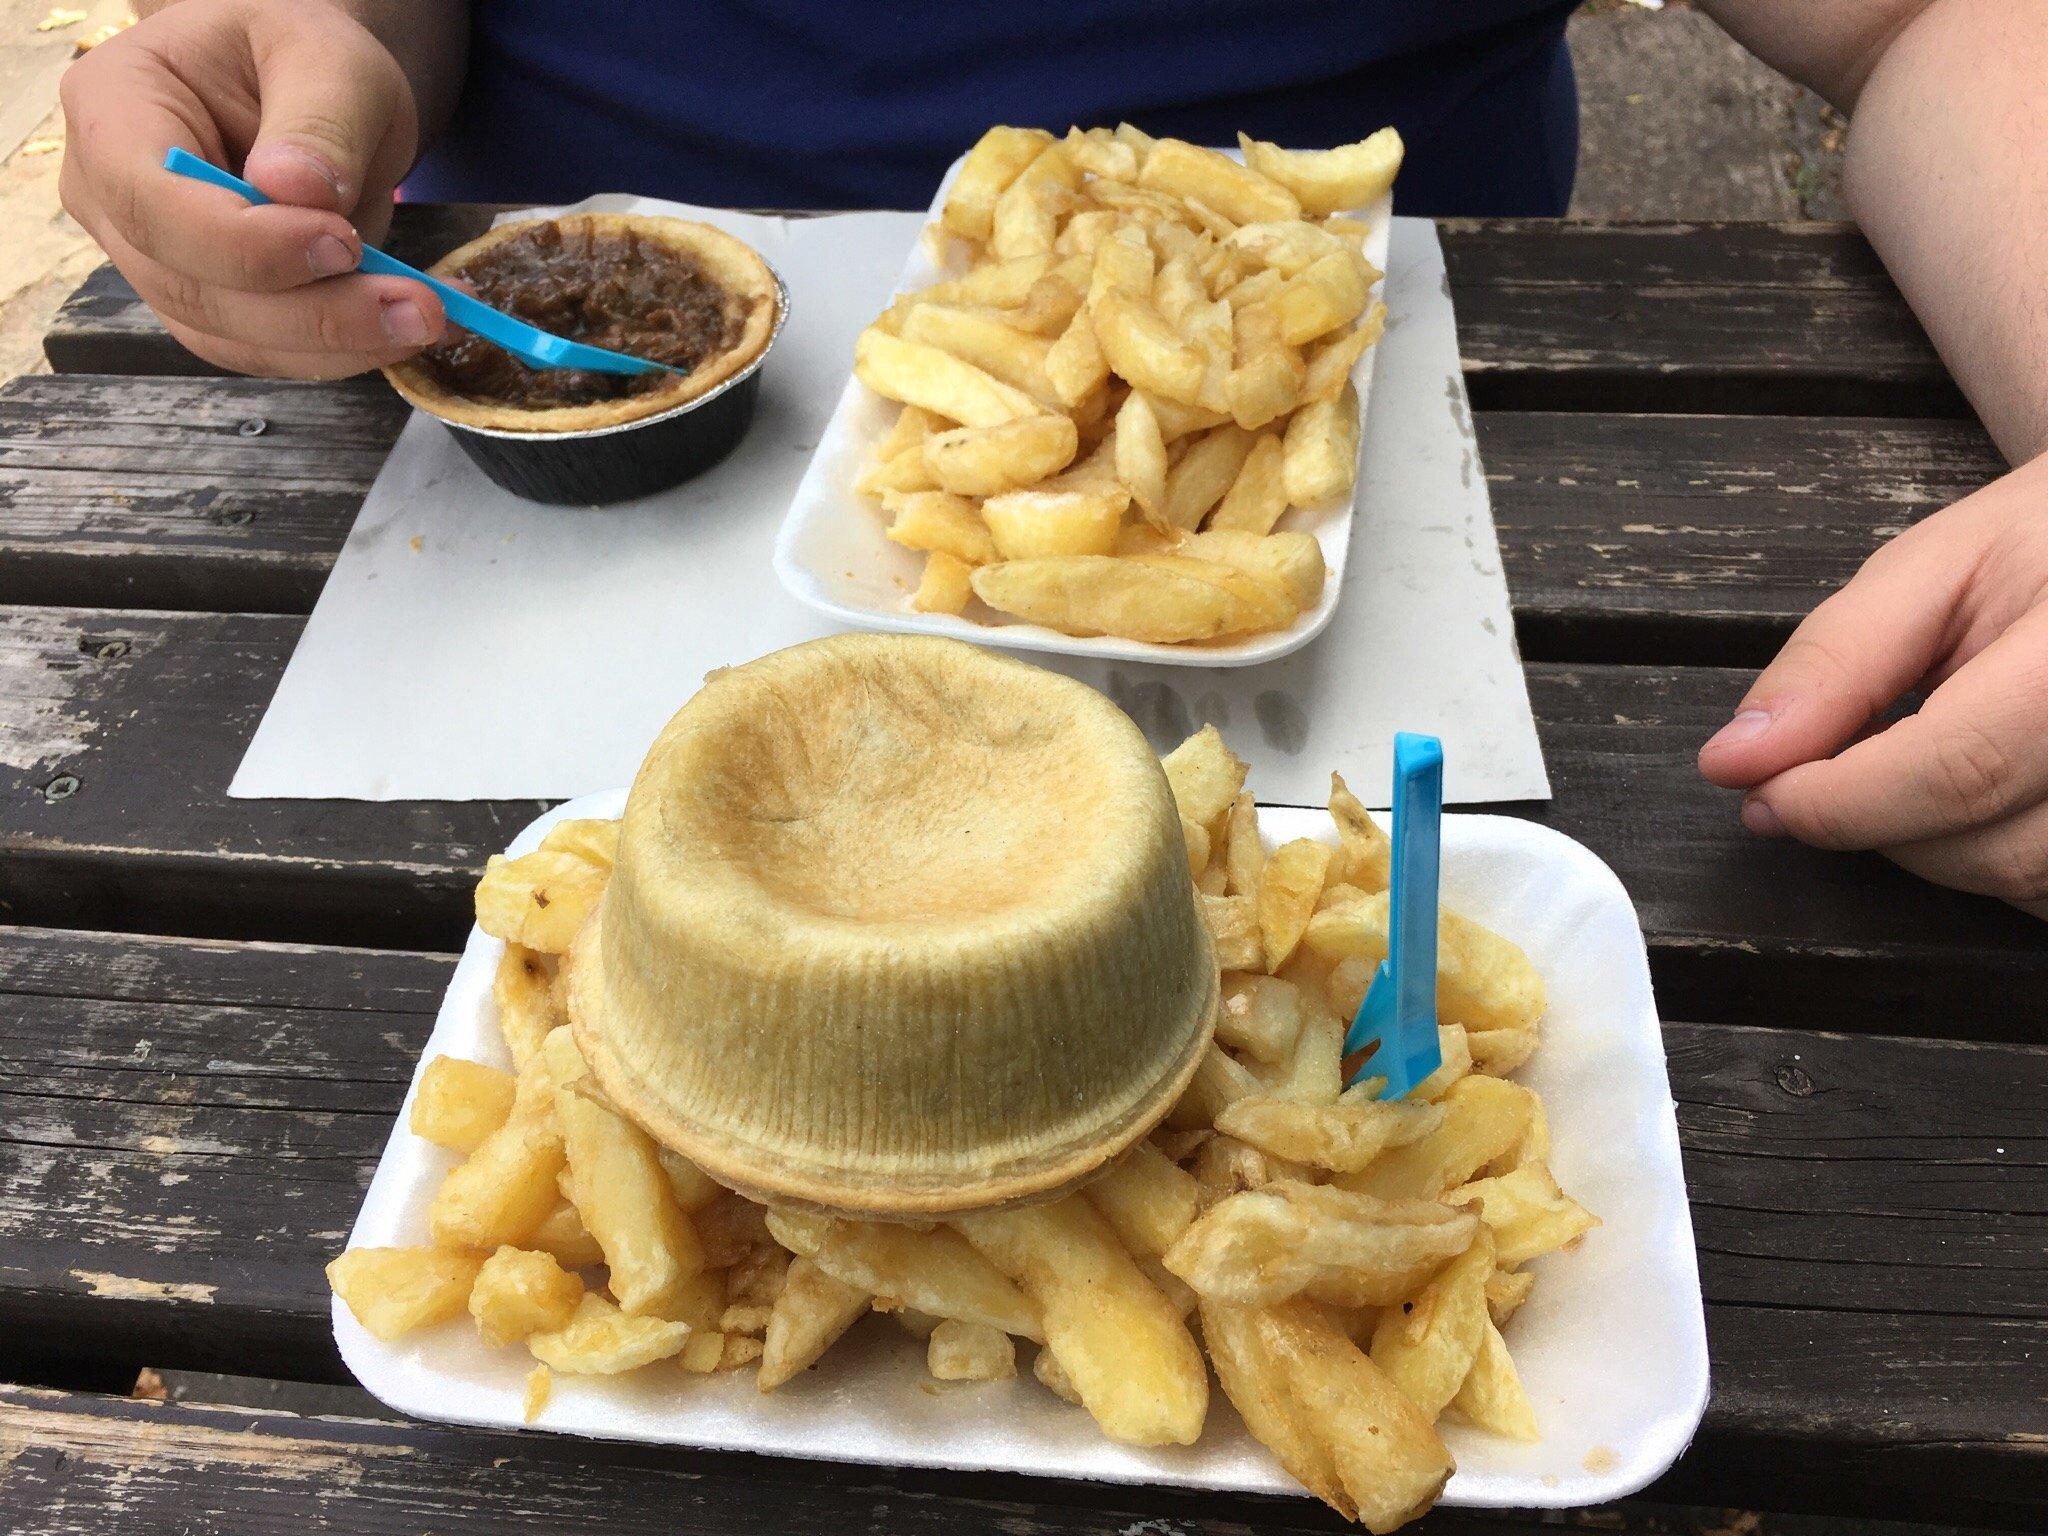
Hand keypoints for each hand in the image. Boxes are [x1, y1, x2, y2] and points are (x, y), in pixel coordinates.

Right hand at [58, 0, 446, 378]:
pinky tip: (407, 325)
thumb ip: (319, 119)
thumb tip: (299, 192)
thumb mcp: (326, 56)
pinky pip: (265, 350)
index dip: (246, 244)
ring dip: (335, 342)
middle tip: (418, 307)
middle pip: (191, 287)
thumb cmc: (300, 55)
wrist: (309, 89)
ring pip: (230, 336)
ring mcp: (154, 260)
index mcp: (112, 107)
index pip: (152, 203)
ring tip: (427, 316)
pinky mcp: (208, 305)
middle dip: (312, 312)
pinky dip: (340, 349)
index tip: (343, 242)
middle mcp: (111, 195)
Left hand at [1699, 452, 2047, 919]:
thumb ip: (1835, 664)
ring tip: (1929, 758)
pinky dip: (1995, 855)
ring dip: (1942, 847)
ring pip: (2027, 885)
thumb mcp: (1934, 567)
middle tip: (1844, 766)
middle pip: (1995, 850)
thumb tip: (1737, 760)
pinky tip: (1985, 789)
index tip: (1764, 795)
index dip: (1840, 802)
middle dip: (1884, 824)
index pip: (1961, 771)